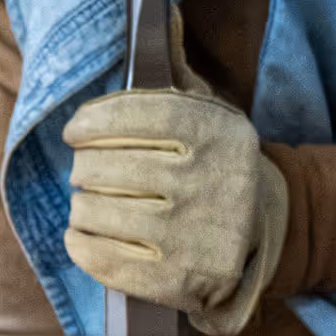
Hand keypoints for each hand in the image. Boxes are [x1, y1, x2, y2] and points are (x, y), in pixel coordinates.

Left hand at [62, 87, 288, 335]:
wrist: (262, 234)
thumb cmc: (213, 167)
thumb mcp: (212, 120)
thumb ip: (172, 90)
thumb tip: (131, 57)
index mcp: (219, 132)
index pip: (140, 115)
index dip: (94, 120)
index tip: (73, 130)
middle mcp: (210, 181)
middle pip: (110, 165)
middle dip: (84, 166)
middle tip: (83, 170)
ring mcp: (195, 234)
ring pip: (100, 211)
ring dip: (81, 206)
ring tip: (86, 203)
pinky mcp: (179, 278)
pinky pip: (105, 259)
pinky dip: (81, 245)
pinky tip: (80, 235)